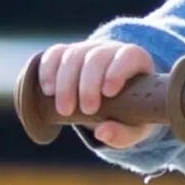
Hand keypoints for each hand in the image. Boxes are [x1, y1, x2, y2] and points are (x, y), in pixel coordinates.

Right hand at [39, 39, 160, 146]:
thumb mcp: (135, 127)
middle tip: (87, 111)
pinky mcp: (66, 54)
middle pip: (96, 57)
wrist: (115, 100)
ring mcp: (87, 50)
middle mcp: (110, 51)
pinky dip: (48, 70)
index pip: (128, 55)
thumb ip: (124, 133)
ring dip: (66, 83)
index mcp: (136, 61)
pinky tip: (48, 91)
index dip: (117, 71)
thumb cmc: (130, 112)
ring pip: (73, 55)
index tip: (108, 93)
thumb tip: (102, 133)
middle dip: (88, 85)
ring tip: (65, 110)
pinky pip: (54, 54)